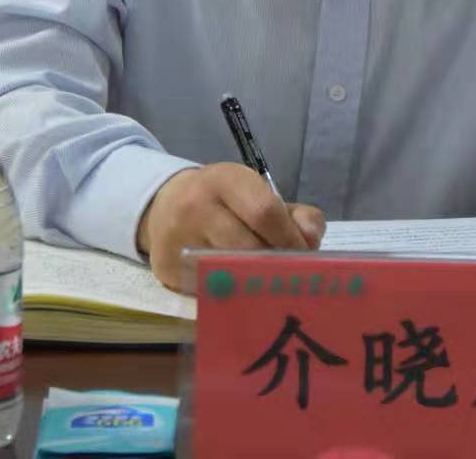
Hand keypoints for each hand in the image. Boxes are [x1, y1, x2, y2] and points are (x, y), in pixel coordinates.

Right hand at [136, 164, 325, 291]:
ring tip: (269, 285)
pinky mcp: (168, 270)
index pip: (265, 213)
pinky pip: (211, 290)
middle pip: (249, 248)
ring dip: (257, 284)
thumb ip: (295, 214)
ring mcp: (178, 240)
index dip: (291, 239)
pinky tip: (241, 292)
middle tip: (291, 276)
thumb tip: (311, 240)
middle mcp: (196, 207)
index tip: (305, 255)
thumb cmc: (223, 202)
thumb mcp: (257, 193)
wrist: (164, 206)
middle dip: (277, 266)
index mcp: (224, 180)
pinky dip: (232, 294)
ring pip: (231, 274)